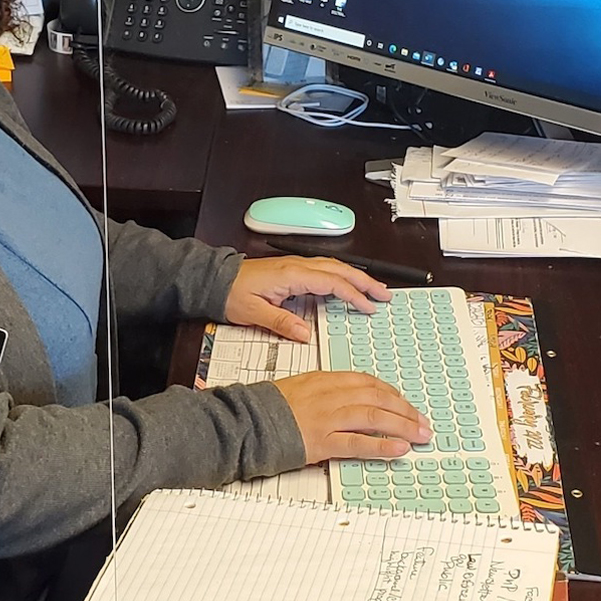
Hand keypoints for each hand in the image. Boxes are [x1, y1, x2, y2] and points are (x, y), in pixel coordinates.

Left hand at [224, 256, 390, 342]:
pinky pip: (325, 270)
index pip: (331, 282)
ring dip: (356, 277)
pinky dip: (342, 276)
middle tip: (384, 294)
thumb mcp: (253, 312)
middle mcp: (298, 267)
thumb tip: (305, 334)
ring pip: (335, 267)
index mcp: (292, 275)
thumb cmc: (232, 293)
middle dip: (365, 281)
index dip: (353, 294)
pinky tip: (348, 284)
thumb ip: (281, 322)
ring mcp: (296, 266)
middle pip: (340, 270)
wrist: (216, 279)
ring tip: (374, 289)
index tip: (368, 306)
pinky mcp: (293, 270)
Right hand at [273, 371, 431, 464]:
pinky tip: (399, 449)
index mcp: (325, 380)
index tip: (406, 405)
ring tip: (420, 436)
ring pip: (374, 417)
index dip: (392, 394)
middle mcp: (330, 395)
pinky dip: (381, 446)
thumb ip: (325, 390)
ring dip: (403, 426)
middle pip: (378, 398)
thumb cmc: (269, 407)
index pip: (368, 383)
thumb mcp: (300, 387)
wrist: (247, 421)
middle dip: (405, 411)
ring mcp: (327, 418)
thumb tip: (348, 398)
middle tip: (423, 423)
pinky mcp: (322, 441)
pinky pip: (358, 443)